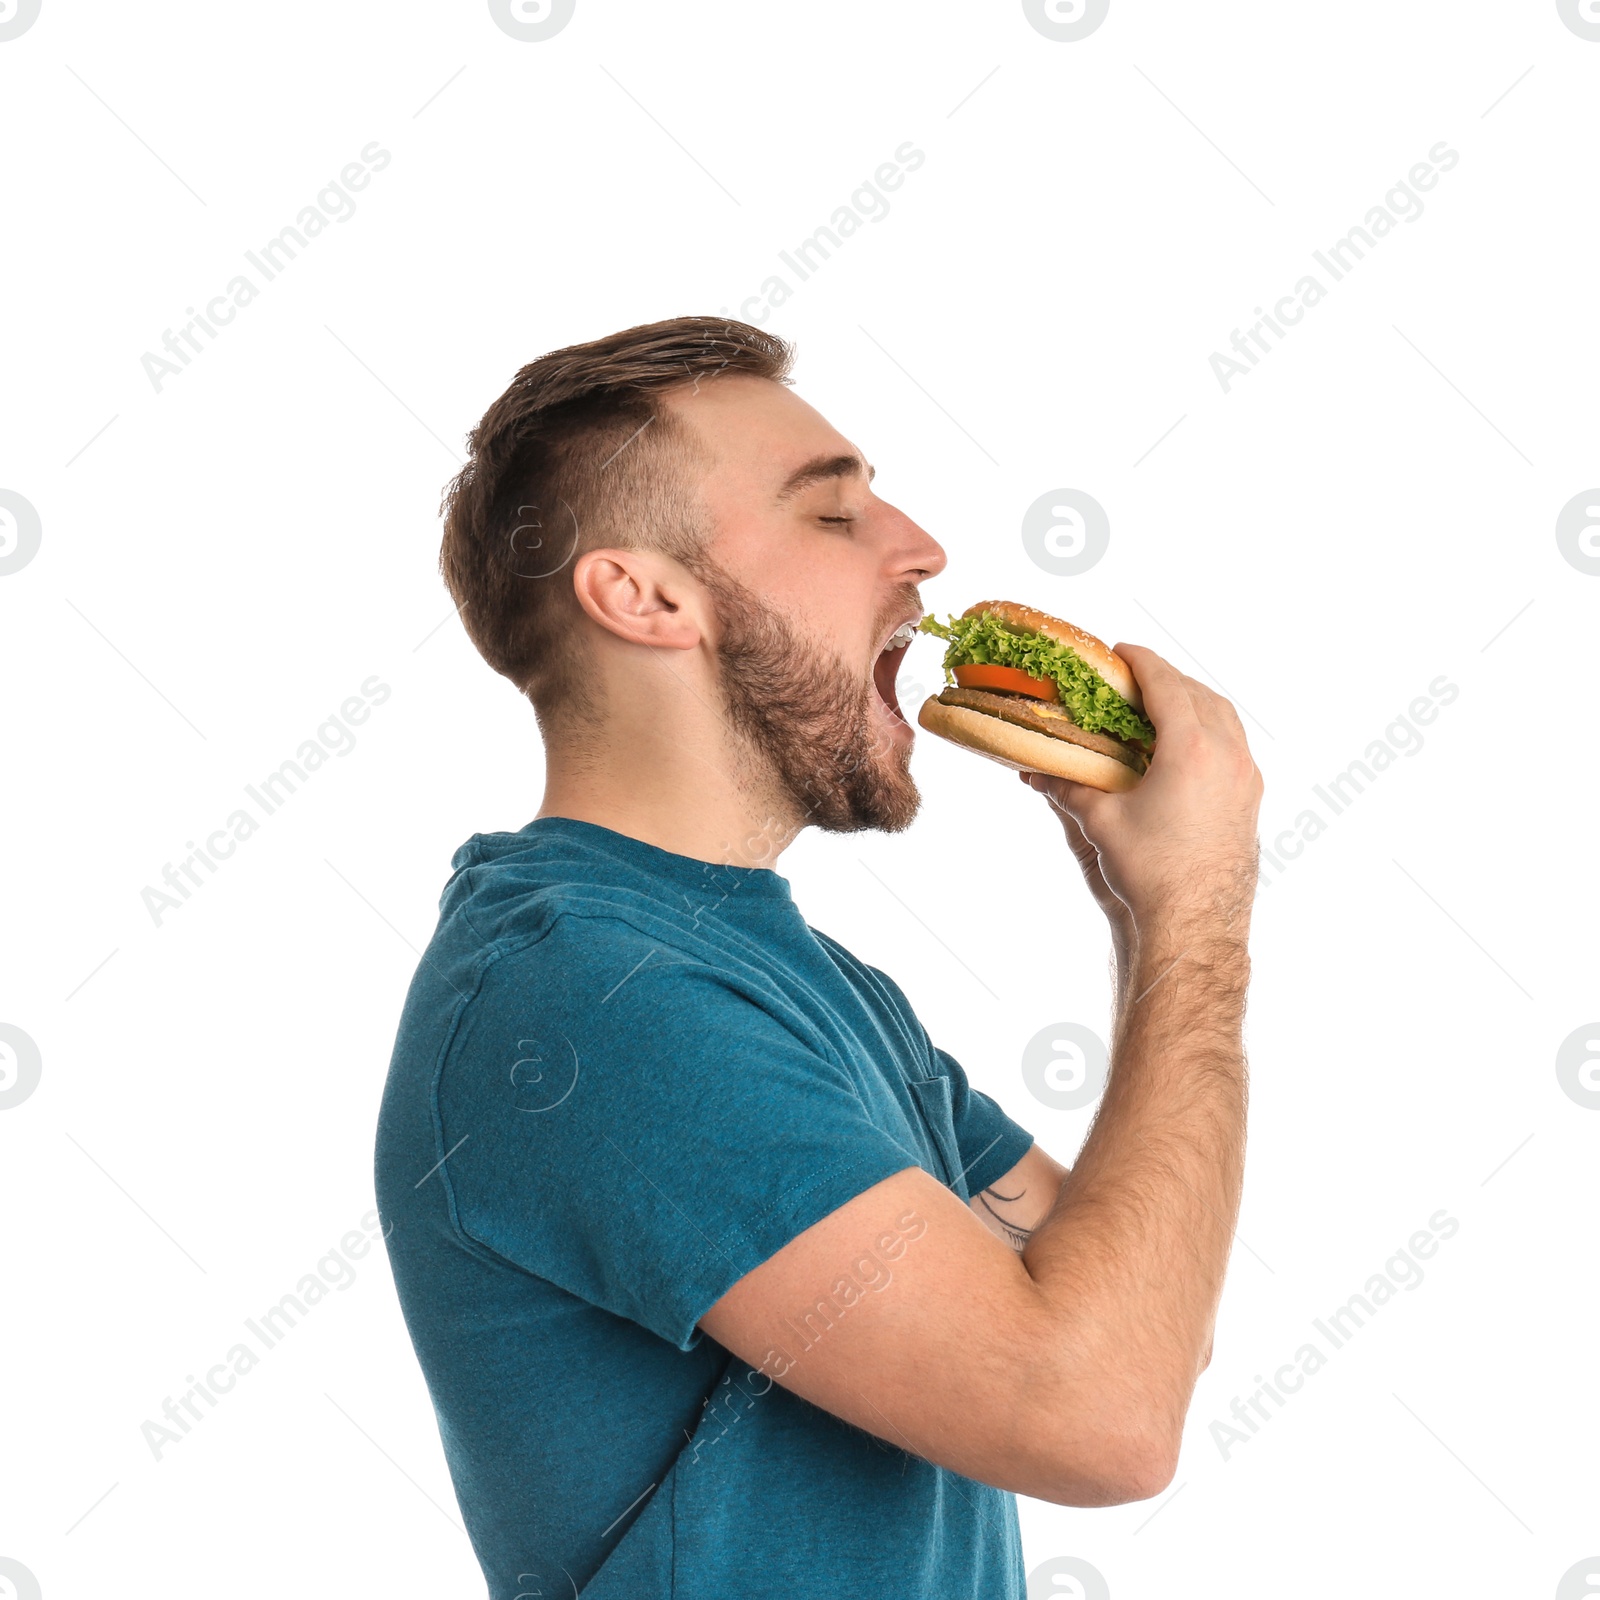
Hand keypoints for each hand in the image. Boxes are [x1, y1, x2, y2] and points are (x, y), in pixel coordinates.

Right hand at [1021, 643, 1262, 942]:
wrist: (1196, 923)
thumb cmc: (1150, 872)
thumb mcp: (1101, 822)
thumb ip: (1068, 787)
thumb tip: (1034, 770)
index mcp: (1192, 748)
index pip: (1166, 684)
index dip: (1139, 661)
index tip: (1119, 651)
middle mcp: (1228, 754)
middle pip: (1199, 693)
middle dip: (1166, 678)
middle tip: (1133, 677)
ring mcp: (1246, 776)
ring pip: (1223, 717)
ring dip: (1192, 701)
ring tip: (1160, 706)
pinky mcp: (1251, 797)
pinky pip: (1234, 744)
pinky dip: (1209, 729)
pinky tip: (1184, 747)